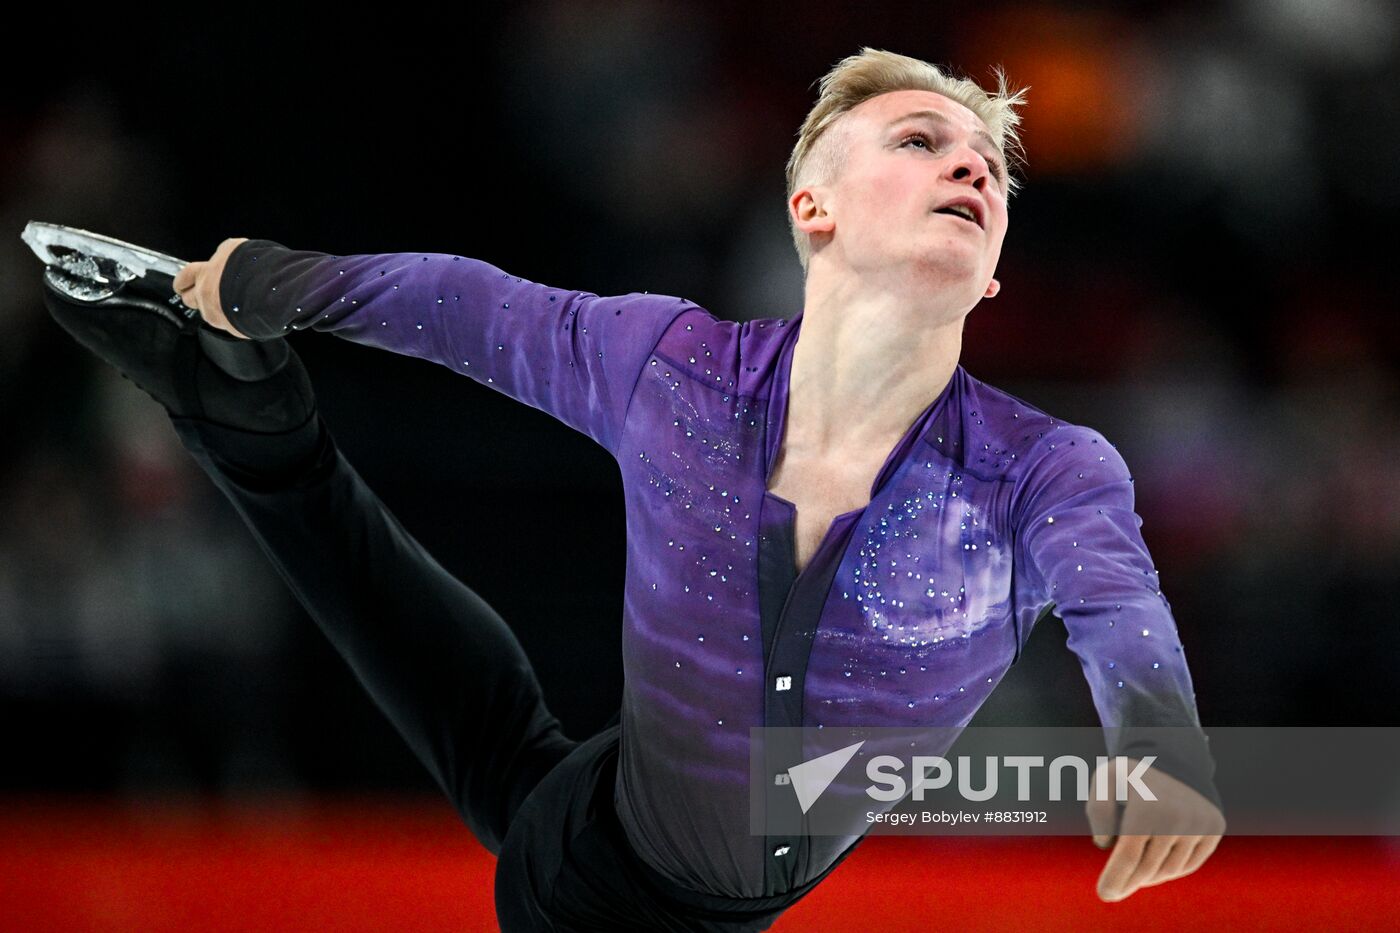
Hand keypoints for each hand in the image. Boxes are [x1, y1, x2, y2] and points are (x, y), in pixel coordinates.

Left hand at [173, 237, 250, 337]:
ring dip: (218, 308)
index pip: (183, 277)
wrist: (269, 290)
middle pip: (188, 299)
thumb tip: (225, 257)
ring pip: (210, 313)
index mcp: (204, 273)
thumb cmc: (254, 268)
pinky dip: (235, 319)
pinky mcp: (230, 327)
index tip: (184, 283)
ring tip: (235, 301)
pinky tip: (247, 310)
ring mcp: (216, 313)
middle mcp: (205, 295)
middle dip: (195, 296)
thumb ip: (225, 255)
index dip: (184, 280)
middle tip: (207, 293)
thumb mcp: (236, 249)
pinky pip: (229, 324)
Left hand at [1086, 756, 1224, 901]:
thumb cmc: (1132, 772)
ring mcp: (1200, 825)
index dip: (1115, 879)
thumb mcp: (1104, 780)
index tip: (1104, 894)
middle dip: (1128, 881)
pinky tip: (1157, 865)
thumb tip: (1106, 845)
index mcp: (1148, 808)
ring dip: (1150, 875)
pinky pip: (1189, 864)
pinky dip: (1172, 869)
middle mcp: (1178, 819)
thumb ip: (1098, 812)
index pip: (1129, 857)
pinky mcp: (1214, 829)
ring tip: (1134, 872)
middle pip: (1148, 868)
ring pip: (1170, 869)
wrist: (1174, 755)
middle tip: (1115, 888)